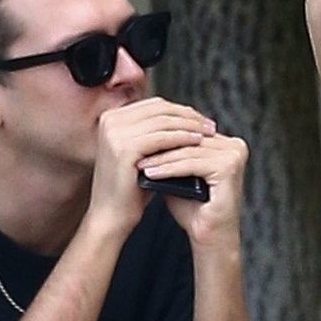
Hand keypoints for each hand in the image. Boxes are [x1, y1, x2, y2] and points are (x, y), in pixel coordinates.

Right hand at [89, 97, 217, 238]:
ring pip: (164, 121)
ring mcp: (116, 133)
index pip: (154, 105)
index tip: (201, 119)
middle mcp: (110, 121)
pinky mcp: (125, 148)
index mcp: (112, 118)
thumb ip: (154, 132)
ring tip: (209, 133)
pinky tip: (198, 142)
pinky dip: (183, 138)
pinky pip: (163, 137)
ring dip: (190, 126)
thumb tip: (186, 117)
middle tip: (210, 125)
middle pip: (160, 109)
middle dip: (189, 116)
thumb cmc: (129, 188)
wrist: (110, 216)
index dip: (180, 110)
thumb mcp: (141, 153)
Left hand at [139, 130, 248, 247]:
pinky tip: (151, 174)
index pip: (189, 133)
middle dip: (159, 146)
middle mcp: (235, 146)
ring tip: (139, 164)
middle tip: (133, 151)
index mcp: (227, 144)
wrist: (210, 236)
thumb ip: (170, 155)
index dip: (162, 137)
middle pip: (189, 141)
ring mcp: (235, 155)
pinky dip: (169, 169)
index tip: (136, 142)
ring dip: (161, 158)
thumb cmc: (194, 209)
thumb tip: (144, 138)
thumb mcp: (178, 175)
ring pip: (188, 152)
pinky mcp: (229, 167)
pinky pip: (192, 164)